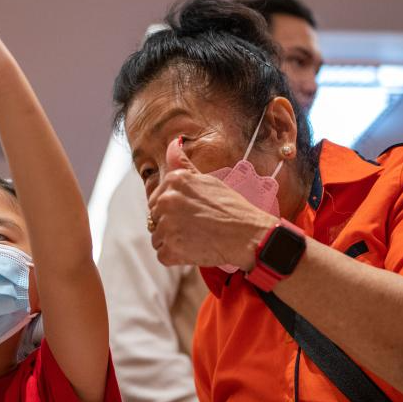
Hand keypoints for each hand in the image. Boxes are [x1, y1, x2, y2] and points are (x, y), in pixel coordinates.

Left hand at [148, 137, 275, 267]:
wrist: (248, 235)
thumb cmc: (231, 207)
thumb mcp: (207, 180)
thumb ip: (183, 164)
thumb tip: (172, 143)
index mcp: (173, 181)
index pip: (156, 200)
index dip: (173, 210)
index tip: (191, 213)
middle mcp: (166, 201)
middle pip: (154, 219)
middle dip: (170, 225)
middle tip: (196, 227)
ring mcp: (167, 226)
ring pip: (157, 238)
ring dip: (173, 242)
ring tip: (197, 238)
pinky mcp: (170, 250)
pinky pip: (163, 255)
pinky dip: (177, 257)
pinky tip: (195, 250)